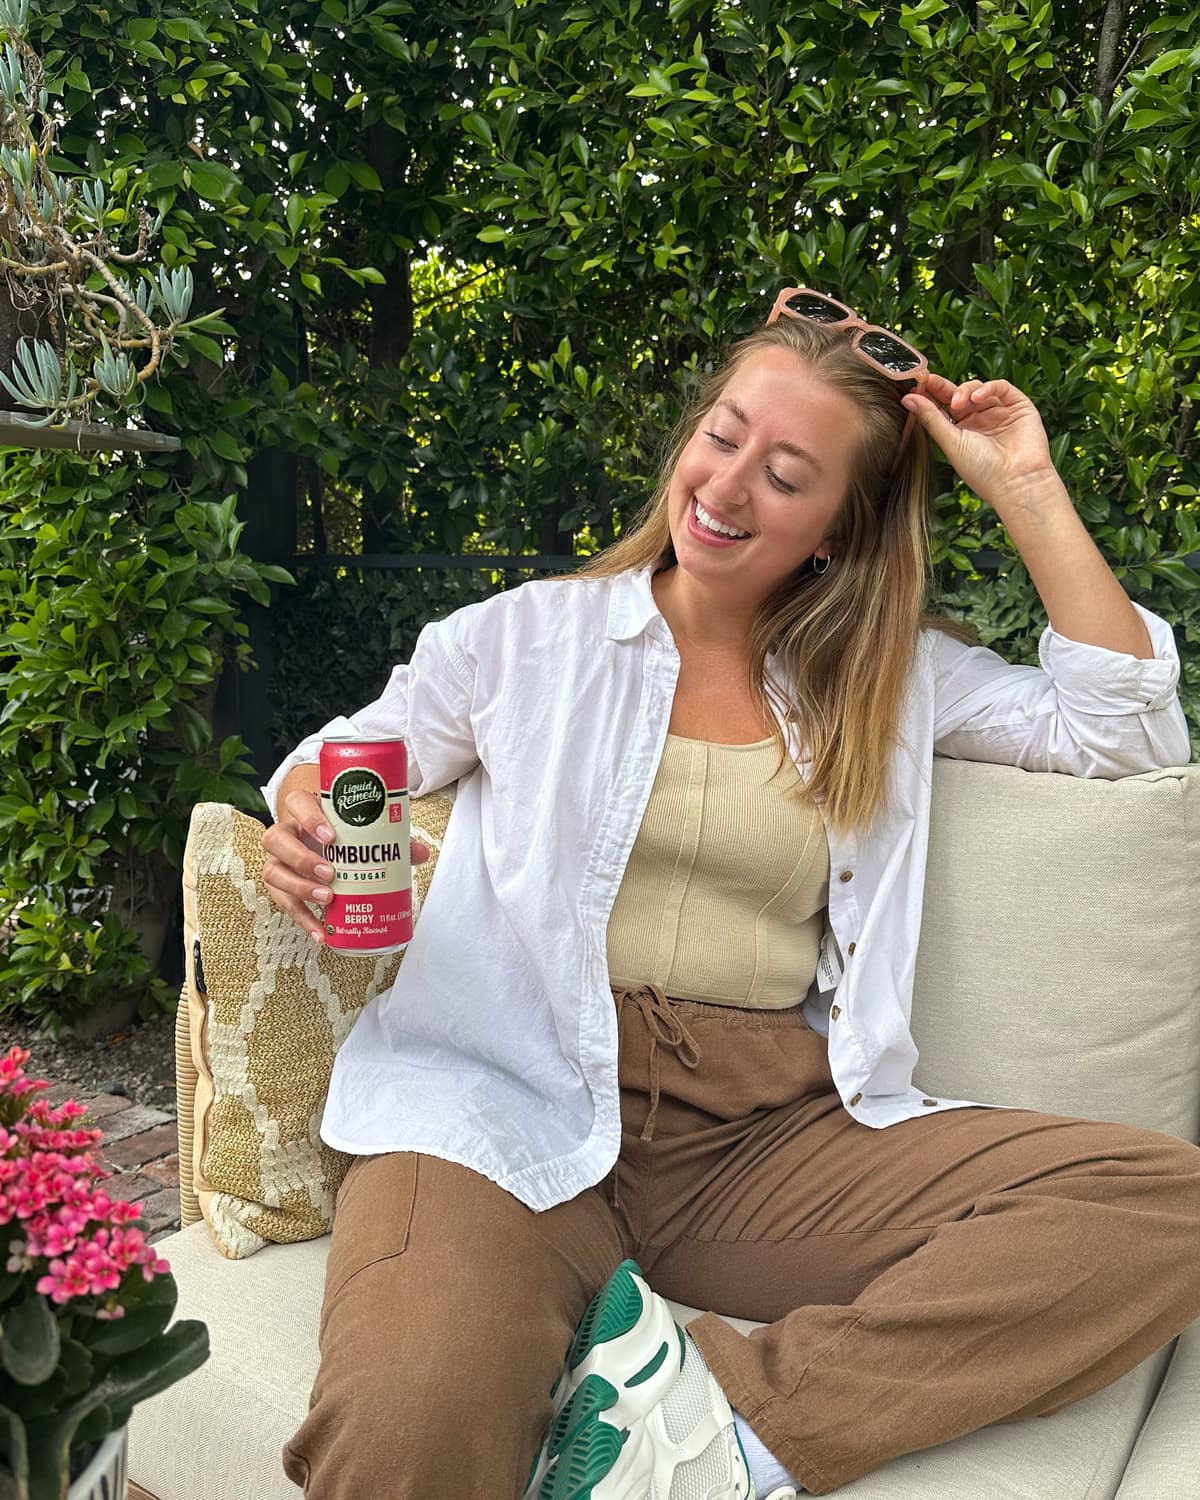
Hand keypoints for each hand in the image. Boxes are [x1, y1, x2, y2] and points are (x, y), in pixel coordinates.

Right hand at [262, 788, 429, 943]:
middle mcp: (286, 833)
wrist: (321, 841)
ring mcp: (279, 859)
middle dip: (302, 858)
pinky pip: (281, 902)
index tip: (331, 837)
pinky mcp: (279, 885)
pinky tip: (320, 932)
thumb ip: (389, 838)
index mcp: (306, 811)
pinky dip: (302, 919)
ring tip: (326, 899)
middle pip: (276, 839)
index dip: (310, 819)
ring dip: (298, 888)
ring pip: (273, 871)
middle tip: (330, 874)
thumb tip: (421, 854)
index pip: (297, 803)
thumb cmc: (342, 832)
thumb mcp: (362, 829)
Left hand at [902, 373, 1060, 510]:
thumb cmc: (982, 471)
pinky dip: (988, 388)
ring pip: (978, 388)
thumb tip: (907, 399)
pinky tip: (977, 398)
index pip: (942, 407)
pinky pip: (1001, 387)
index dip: (929, 394)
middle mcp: (979, 420)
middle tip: (928, 381)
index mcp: (960, 431)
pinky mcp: (1018, 406)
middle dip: (942, 386)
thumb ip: (931, 418)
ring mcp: (998, 412)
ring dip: (964, 390)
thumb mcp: (951, 443)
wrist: (1016, 482)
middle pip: (957, 394)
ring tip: (958, 403)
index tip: (915, 384)